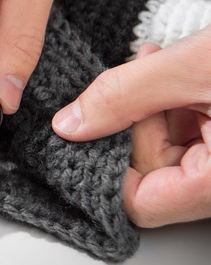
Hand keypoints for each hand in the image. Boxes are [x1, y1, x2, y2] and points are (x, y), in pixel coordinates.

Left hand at [53, 29, 210, 226]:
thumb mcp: (193, 69)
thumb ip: (126, 95)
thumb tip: (70, 123)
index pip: (139, 203)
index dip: (105, 165)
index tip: (85, 128)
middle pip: (149, 174)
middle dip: (131, 120)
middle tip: (131, 77)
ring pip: (165, 150)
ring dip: (149, 104)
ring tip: (153, 61)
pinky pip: (186, 134)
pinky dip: (170, 103)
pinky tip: (168, 69)